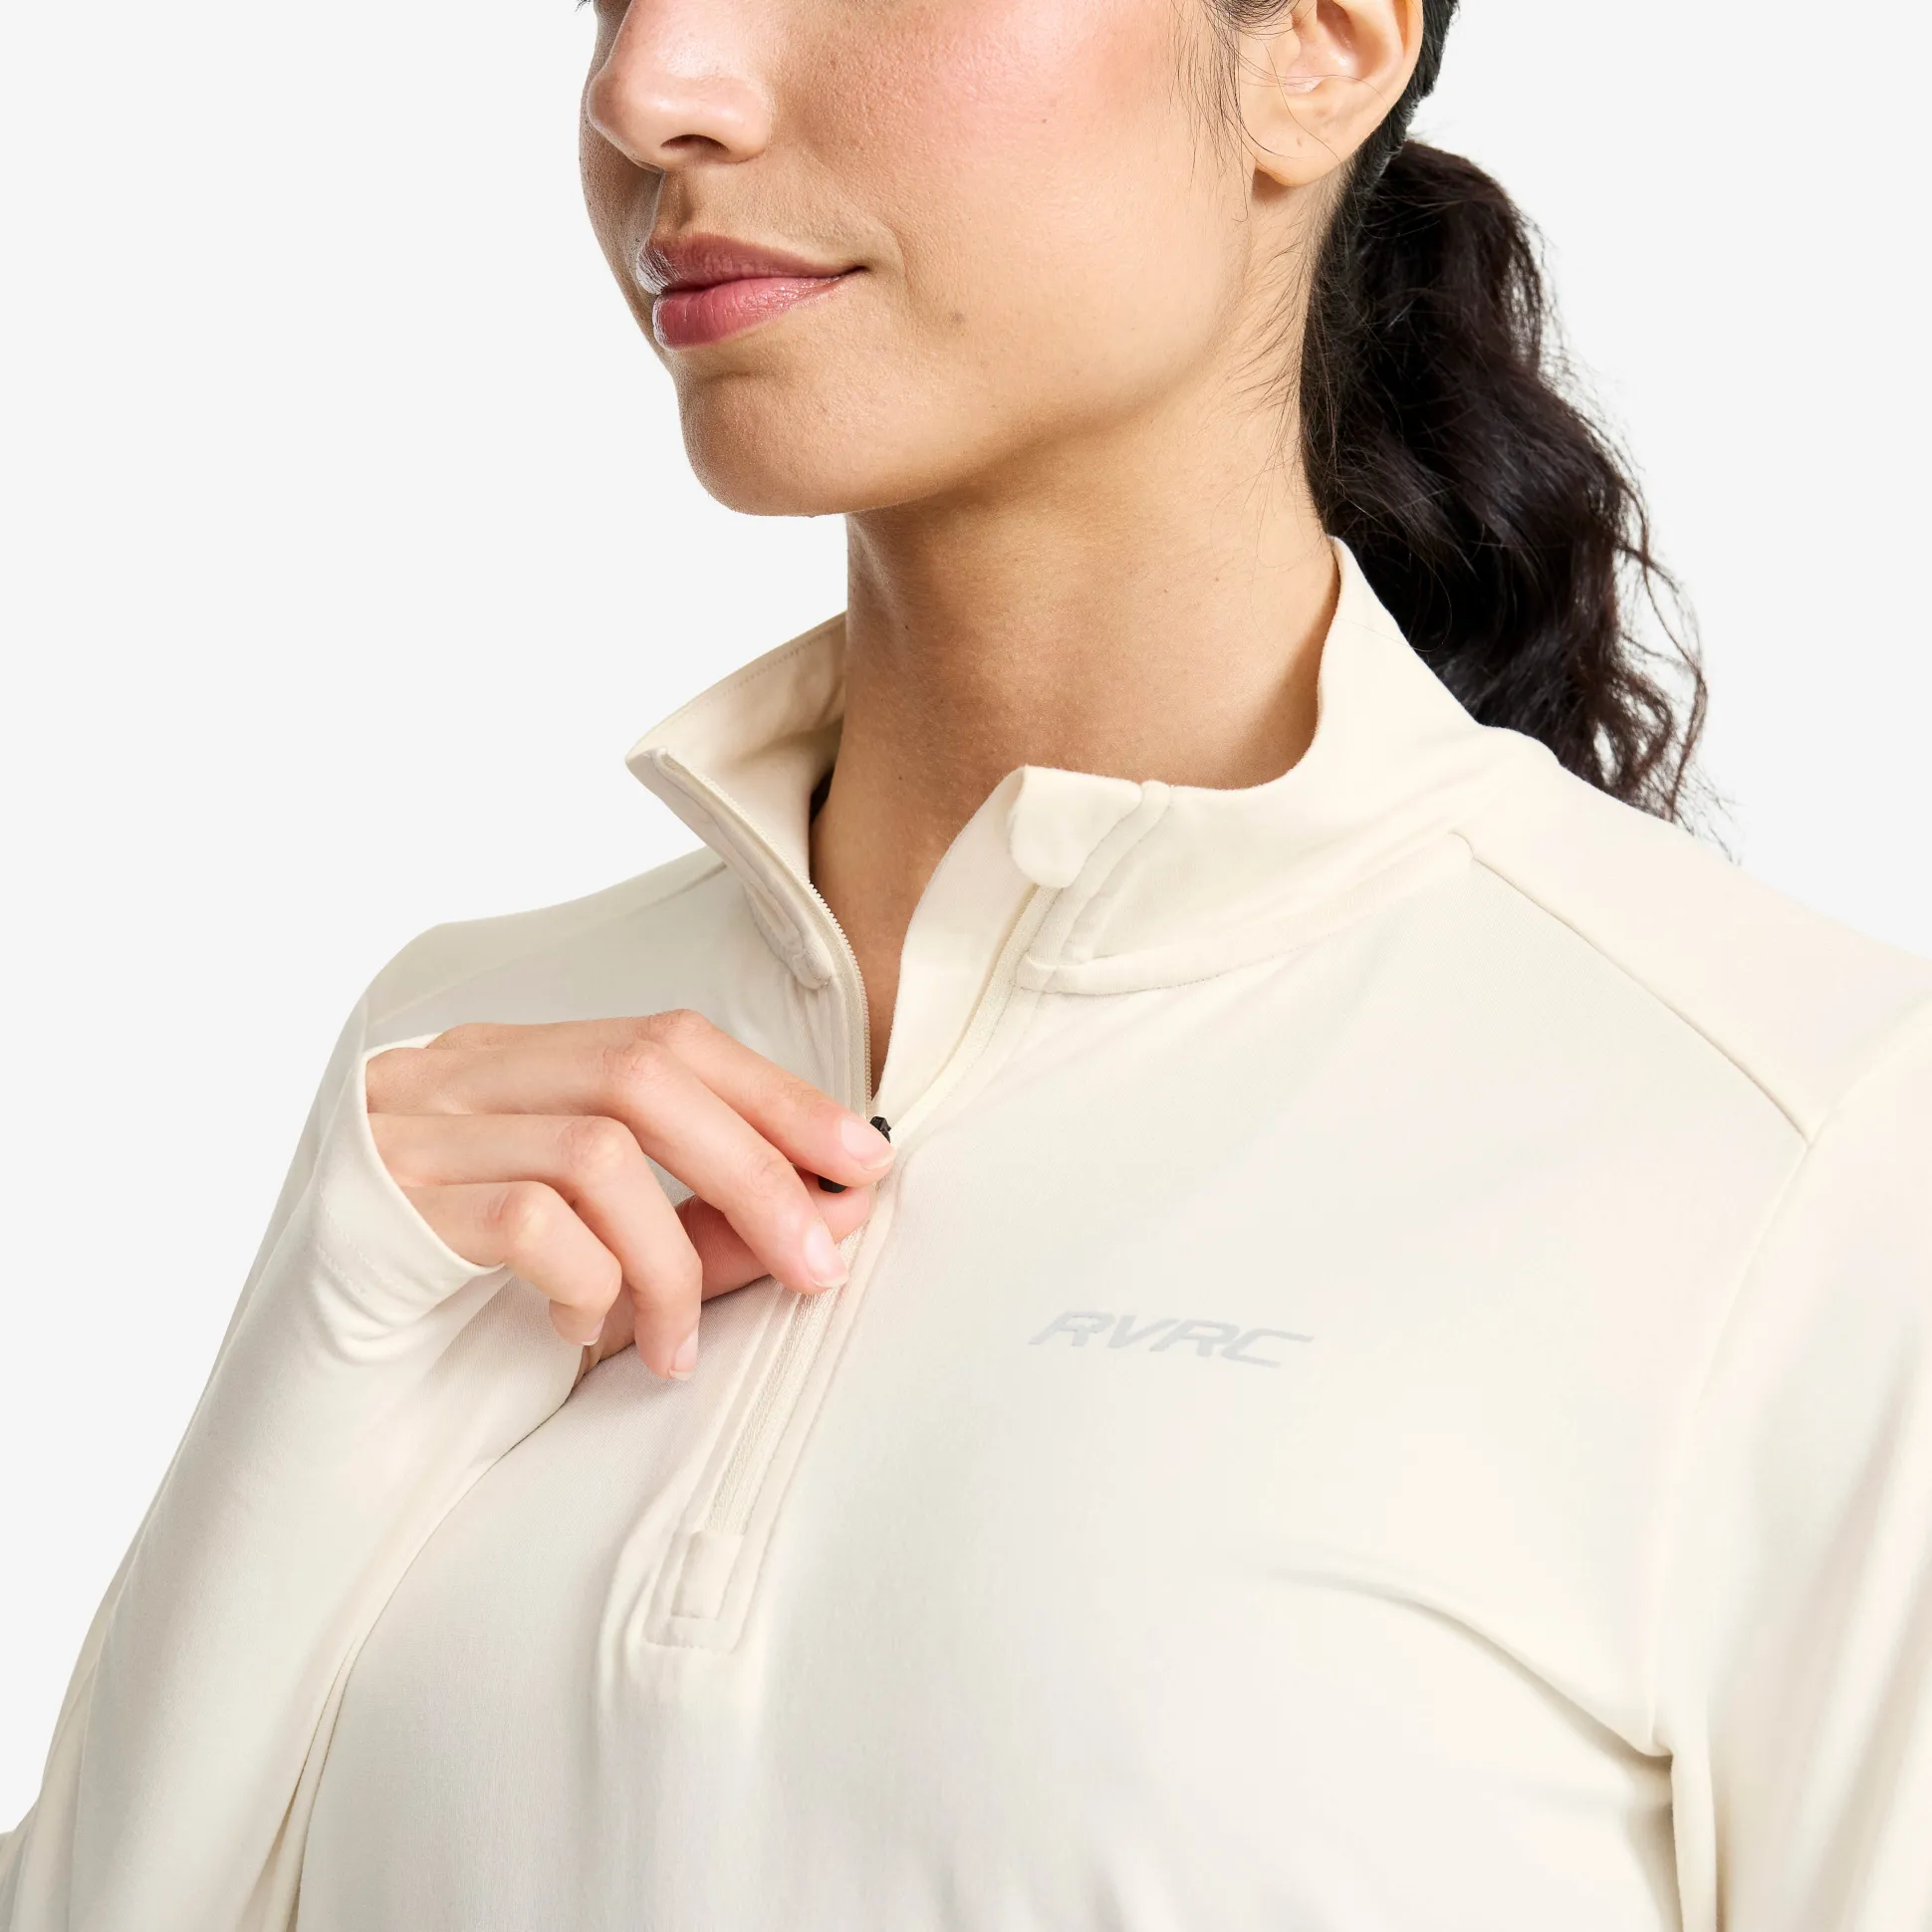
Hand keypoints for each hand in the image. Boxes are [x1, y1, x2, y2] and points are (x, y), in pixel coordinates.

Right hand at [363, 1011, 893, 1378]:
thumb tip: (840, 1205)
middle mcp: (453, 1073)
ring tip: (680, 1345)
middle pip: (645, 1072)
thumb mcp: (610, 1267)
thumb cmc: (469, 1331)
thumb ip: (705, 1226)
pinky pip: (531, 1221)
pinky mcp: (377, 1209)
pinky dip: (588, 1284)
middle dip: (758, 1168)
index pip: (667, 1038)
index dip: (777, 1094)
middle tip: (821, 1261)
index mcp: (511, 1062)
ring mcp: (407, 1132)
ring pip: (599, 1148)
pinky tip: (579, 1334)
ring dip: (675, 1258)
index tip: (863, 1159)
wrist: (311, 1422)